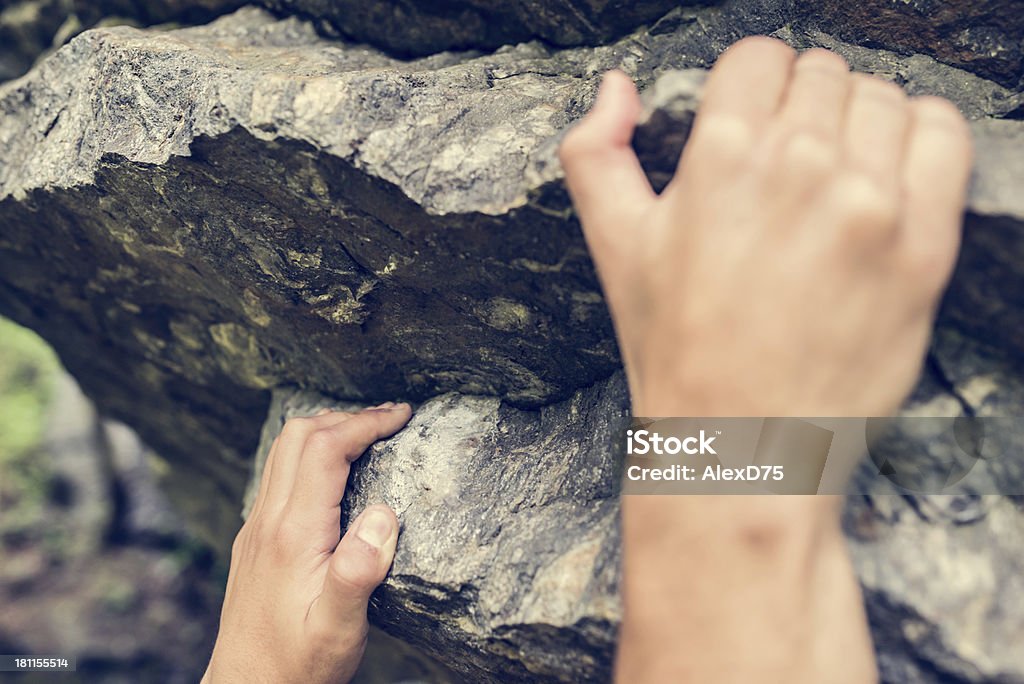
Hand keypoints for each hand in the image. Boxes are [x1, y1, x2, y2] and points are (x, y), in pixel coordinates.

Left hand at [203, 403, 411, 683]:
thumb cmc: (297, 665)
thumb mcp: (339, 629)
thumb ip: (359, 572)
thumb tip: (384, 514)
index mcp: (294, 533)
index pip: (326, 449)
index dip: (366, 422)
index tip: (402, 415)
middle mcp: (269, 521)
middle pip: (298, 436)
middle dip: (347, 416)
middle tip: (390, 418)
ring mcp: (257, 528)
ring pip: (283, 452)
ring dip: (326, 431)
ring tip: (368, 435)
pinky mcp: (255, 540)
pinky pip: (279, 475)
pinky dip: (311, 455)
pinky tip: (335, 474)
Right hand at [561, 37, 971, 682]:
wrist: (742, 443)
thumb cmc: (674, 349)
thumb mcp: (612, 246)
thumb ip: (594, 152)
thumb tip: (615, 87)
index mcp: (723, 157)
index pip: (759, 57)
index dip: (748, 87)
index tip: (749, 123)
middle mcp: (804, 166)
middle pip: (822, 73)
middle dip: (800, 106)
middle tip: (787, 165)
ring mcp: (872, 205)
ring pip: (883, 98)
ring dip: (858, 122)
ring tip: (836, 176)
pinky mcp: (925, 246)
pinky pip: (945, 137)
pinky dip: (921, 136)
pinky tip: (890, 174)